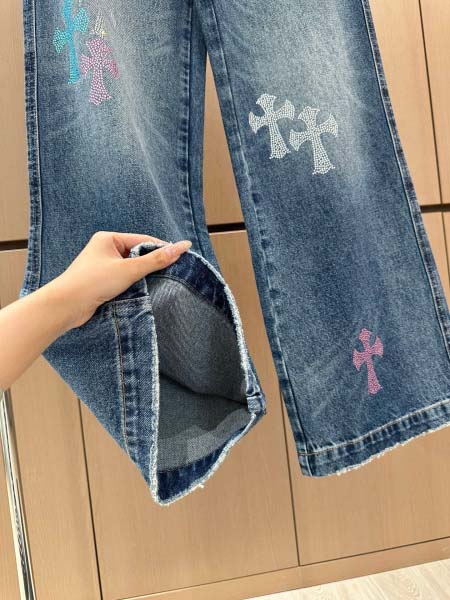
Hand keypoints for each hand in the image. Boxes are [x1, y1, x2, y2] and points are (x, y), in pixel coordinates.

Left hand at [46, 231, 191, 330]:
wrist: (66, 306)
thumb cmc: (93, 282)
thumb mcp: (129, 269)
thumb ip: (157, 259)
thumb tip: (183, 246)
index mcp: (108, 238)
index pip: (142, 240)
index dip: (161, 248)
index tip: (180, 258)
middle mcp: (104, 249)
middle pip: (137, 253)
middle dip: (151, 263)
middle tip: (171, 272)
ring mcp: (102, 265)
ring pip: (131, 267)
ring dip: (142, 275)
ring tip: (158, 282)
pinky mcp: (100, 281)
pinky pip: (123, 278)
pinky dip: (133, 284)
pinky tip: (141, 291)